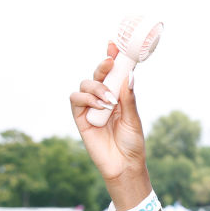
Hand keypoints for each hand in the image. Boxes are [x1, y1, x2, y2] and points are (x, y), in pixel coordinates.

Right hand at [68, 42, 149, 200]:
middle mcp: (104, 99)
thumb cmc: (132, 143)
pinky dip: (86, 99)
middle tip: (110, 63)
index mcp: (119, 97)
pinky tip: (99, 106)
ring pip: (85, 85)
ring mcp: (91, 108)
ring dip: (96, 87)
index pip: (114, 73)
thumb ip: (129, 98)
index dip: (112, 58)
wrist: (124, 165)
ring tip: (109, 101)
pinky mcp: (80, 118)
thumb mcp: (133, 119)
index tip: (113, 45)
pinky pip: (76, 100)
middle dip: (103, 66)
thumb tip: (130, 75)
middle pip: (98, 75)